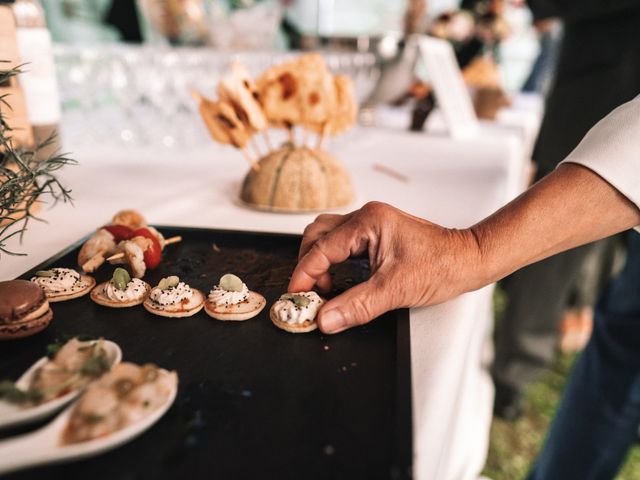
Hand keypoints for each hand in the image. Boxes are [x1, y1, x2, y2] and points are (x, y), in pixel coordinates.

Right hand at [288, 202, 479, 333]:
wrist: (468, 260)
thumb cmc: (442, 266)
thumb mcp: (395, 290)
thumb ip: (356, 306)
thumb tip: (326, 319)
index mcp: (368, 222)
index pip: (321, 248)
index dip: (304, 274)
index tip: (296, 295)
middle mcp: (366, 217)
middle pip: (317, 235)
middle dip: (308, 264)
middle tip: (310, 293)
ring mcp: (371, 224)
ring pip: (327, 235)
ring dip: (319, 260)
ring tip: (324, 287)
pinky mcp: (376, 234)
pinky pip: (342, 242)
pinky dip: (333, 259)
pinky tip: (338, 278)